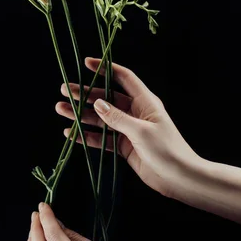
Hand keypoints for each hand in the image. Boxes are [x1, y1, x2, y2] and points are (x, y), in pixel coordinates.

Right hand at [56, 57, 202, 198]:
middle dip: (85, 94)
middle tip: (65, 90)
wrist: (179, 178)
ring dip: (81, 115)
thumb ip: (118, 118)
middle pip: (106, 98)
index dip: (106, 69)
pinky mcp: (124, 147)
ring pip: (100, 119)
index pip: (123, 78)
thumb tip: (97, 104)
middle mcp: (135, 113)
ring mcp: (128, 130)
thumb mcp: (142, 131)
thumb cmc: (167, 150)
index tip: (87, 63)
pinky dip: (87, 136)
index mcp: (145, 102)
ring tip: (60, 109)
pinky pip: (102, 138)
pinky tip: (71, 133)